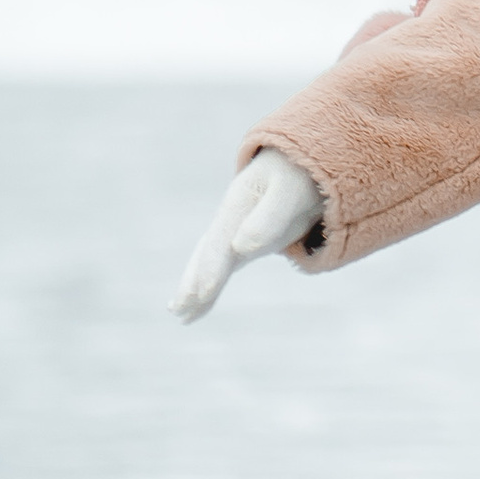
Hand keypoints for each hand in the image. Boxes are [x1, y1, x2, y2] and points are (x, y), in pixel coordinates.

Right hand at [172, 152, 323, 322]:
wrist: (299, 163)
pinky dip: (211, 286)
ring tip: (181, 314)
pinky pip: (224, 267)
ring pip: (211, 263)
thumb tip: (242, 249)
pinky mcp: (247, 243)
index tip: (202, 292)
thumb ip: (269, 218)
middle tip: (180, 309)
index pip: (220, 243)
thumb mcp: (289, 191)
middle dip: (194, 282)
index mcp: (237, 205)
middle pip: (207, 254)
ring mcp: (237, 232)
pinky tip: (199, 305)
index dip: (212, 268)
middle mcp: (230, 221)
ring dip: (196, 289)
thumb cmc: (297, 177)